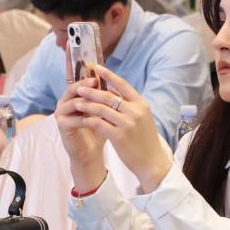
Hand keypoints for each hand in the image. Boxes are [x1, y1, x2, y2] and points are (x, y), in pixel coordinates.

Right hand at [55, 75, 106, 192]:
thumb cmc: (99, 131)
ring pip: (73, 103)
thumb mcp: (104, 112)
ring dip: (86, 101)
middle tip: (96, 82)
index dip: (91, 77)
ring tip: (99, 100)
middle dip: (86, 85)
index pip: (81, 82)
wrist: (91, 153)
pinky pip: (73, 118)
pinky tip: (97, 118)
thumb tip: (117, 84)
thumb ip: (107, 99)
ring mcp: (61, 114)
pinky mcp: (61, 126)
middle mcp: (64, 103)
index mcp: (74, 97)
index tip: (103, 73)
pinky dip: (84, 117)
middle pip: (74, 89)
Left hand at [74, 66, 172, 193]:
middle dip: (92, 91)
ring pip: (101, 109)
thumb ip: (129, 105)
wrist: (152, 162)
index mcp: (141, 104)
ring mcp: (127, 123)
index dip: (108, 75)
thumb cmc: (145, 140)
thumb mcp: (142, 118)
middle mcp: (135, 111)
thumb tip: (112, 90)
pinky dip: (89, 120)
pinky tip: (82, 119)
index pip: (122, 85)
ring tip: (77, 103)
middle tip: (79, 88)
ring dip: (87, 105)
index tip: (96, 68)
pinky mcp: (119, 136)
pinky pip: (98, 124)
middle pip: (108, 96)